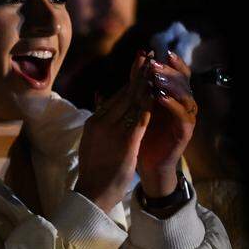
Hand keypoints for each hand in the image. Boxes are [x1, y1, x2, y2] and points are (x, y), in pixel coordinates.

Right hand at [75, 51, 152, 211]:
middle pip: (123, 94)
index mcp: (95, 121)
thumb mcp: (93, 140)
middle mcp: (101, 122)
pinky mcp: (125, 141)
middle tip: (148, 56)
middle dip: (137, 74)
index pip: (115, 95)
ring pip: (132, 101)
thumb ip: (100, 119)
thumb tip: (101, 97)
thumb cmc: (95, 170)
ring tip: (154, 67)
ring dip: (145, 83)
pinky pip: (139, 117)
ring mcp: (112, 130)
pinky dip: (148, 103)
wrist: (92, 193)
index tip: (138, 63)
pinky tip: (156, 92)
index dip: (129, 79)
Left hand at [137, 51, 197, 196]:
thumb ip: (123, 101)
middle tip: (153, 62)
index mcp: (168, 97)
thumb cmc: (139, 138)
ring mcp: (184, 117)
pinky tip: (160, 98)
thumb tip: (102, 88)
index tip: (144, 52)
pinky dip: (173, 105)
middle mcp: (180, 104)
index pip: (168, 74)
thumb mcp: (130, 115)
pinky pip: (183, 115)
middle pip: (181, 79)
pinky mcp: (185, 131)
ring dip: (170, 84)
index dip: (157, 63)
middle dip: (167, 69)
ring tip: (156, 77)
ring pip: (185, 94)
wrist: (146, 165)